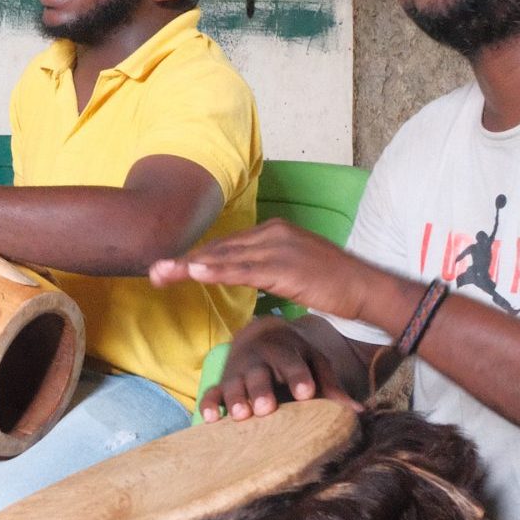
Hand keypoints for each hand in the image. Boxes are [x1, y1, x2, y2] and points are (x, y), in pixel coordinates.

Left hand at [149, 219, 383, 320]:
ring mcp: (279, 248)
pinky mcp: (285, 267)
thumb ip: (267, 268)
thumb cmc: (334, 285)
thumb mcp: (294, 271)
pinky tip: (195, 275)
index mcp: (273, 231)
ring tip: (162, 273)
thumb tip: (244, 274)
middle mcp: (273, 233)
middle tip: (153, 271)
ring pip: (226, 258)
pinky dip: (217, 272)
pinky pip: (244, 270)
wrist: (366, 288)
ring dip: (190, 267)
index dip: (196, 258)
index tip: (169, 268)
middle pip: (219, 249)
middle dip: (184, 262)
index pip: (226, 246)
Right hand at [198, 315, 362, 421]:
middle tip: (268, 408)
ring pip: (234, 384)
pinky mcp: (221, 383)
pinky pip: (211, 393)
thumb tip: (359, 412)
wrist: (261, 337)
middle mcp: (259, 360)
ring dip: (237, 398)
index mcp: (285, 352)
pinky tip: (211, 419)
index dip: (298, 377)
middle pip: (259, 375)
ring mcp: (237, 372)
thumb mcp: (314, 363)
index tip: (305, 393)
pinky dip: (209, 405)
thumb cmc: (293, 357)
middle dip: (262, 390)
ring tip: (242, 415)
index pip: (292, 363)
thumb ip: (330, 386)